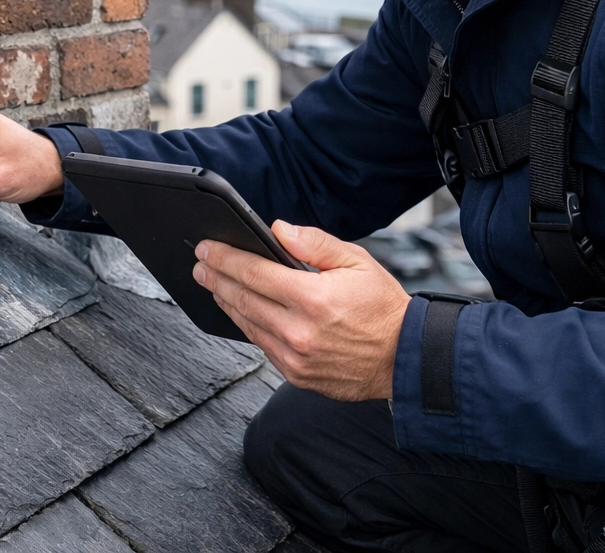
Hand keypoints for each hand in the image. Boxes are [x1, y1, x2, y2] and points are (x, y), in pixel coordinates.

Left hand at [193, 221, 410, 400]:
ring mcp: (296, 357)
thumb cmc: (384, 309)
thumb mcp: (357, 261)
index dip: (224, 258)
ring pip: (247, 324)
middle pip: (242, 299)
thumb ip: (314, 244)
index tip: (207, 248)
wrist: (405, 358)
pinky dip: (247, 325)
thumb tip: (278, 230)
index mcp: (313, 299)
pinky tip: (241, 311)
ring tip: (214, 285)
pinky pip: (262, 346)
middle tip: (200, 264)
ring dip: (226, 302)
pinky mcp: (297, 375)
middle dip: (216, 278)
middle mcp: (299, 331)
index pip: (253, 272)